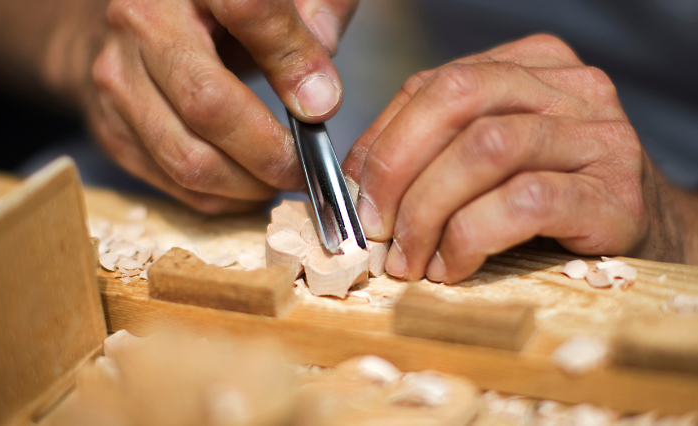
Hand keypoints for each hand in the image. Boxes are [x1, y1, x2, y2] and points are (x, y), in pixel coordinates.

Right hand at [72, 0, 356, 212]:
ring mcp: (118, 77)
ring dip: (245, 185)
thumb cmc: (218, 6)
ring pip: (186, 156)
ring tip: (279, 180)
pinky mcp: (109, 126)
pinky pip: (170, 181)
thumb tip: (320, 95)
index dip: (291, 60)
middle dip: (269, 151)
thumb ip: (313, 16)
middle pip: (207, 101)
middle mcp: (142, 21)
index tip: (323, 106)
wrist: (133, 17)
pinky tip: (248, 186)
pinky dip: (219, 197)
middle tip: (305, 167)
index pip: (247, 9)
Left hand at [342, 34, 696, 282]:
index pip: (434, 84)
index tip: (355, 195)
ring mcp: (599, 135)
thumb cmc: (551, 201)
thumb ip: (430, 154)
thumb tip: (356, 182)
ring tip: (411, 258)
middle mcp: (569, 87)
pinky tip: (454, 265)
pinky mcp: (615, 194)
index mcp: (529, 66)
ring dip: (429, 210)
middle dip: (397, 167)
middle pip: (456, 97)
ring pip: (486, 147)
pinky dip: (471, 237)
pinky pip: (524, 201)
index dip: (383, 140)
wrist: (642, 236)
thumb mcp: (486, 162)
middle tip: (376, 227)